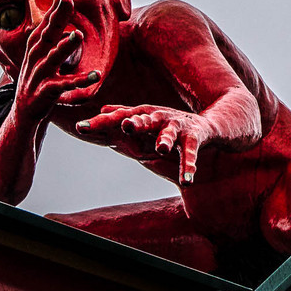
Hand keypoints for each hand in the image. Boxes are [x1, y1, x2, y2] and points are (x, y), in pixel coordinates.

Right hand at [12, 0, 98, 121]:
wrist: (25, 112)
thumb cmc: (39, 77)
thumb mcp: (44, 50)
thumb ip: (52, 28)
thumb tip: (62, 2)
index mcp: (38, 41)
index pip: (51, 14)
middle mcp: (37, 54)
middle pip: (48, 30)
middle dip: (57, 14)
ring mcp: (39, 73)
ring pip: (52, 57)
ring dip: (63, 47)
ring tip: (77, 35)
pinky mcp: (46, 92)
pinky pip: (64, 86)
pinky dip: (79, 81)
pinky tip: (95, 76)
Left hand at [76, 104, 210, 184]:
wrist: (210, 124)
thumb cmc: (171, 123)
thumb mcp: (147, 119)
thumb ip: (124, 115)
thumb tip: (102, 109)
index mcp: (143, 115)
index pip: (118, 118)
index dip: (100, 123)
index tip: (80, 127)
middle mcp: (159, 117)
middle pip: (144, 120)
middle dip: (135, 122)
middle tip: (125, 126)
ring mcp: (177, 127)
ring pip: (170, 134)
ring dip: (165, 140)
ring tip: (161, 149)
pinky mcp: (195, 137)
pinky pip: (191, 153)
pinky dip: (189, 167)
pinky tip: (187, 180)